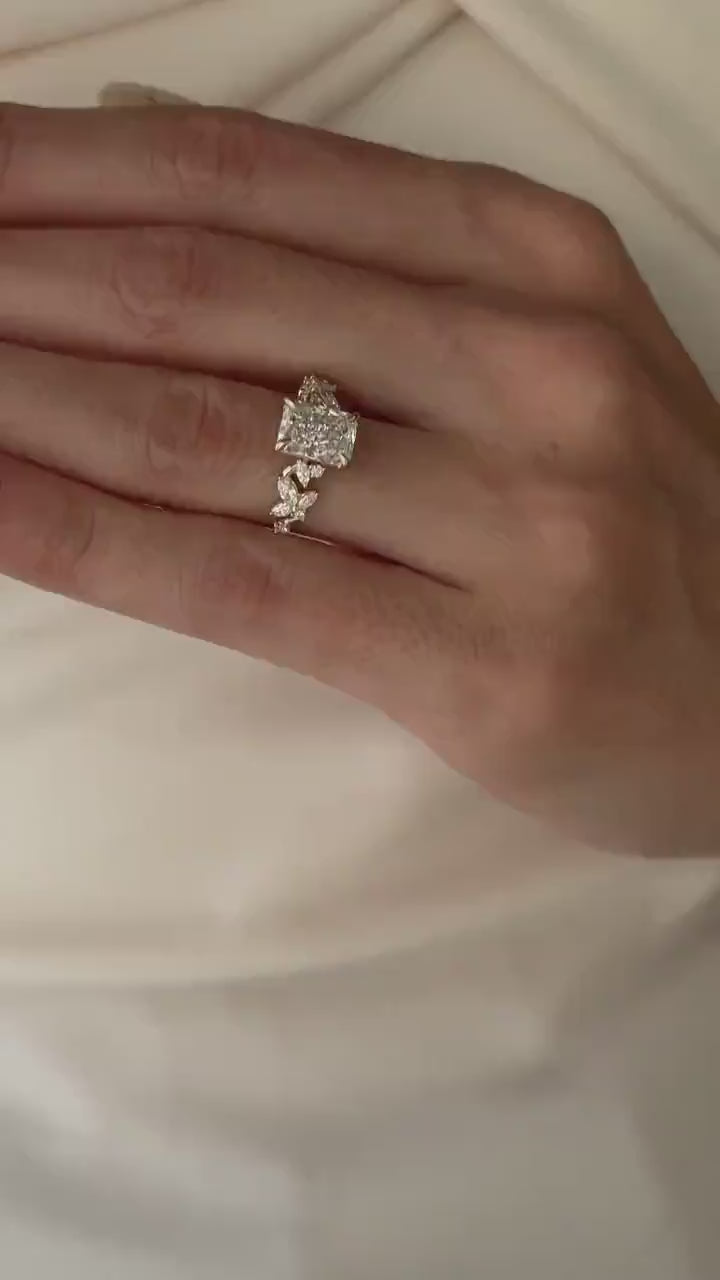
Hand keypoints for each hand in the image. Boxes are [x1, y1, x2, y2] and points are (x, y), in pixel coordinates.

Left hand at [0, 104, 718, 854]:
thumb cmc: (630, 517)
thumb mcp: (538, 348)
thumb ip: (372, 271)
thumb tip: (150, 192)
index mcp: (535, 256)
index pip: (246, 176)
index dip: (63, 167)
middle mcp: (534, 362)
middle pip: (204, 292)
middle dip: (12, 277)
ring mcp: (524, 514)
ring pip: (208, 433)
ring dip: (20, 394)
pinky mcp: (491, 665)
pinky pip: (247, 584)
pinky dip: (87, 542)